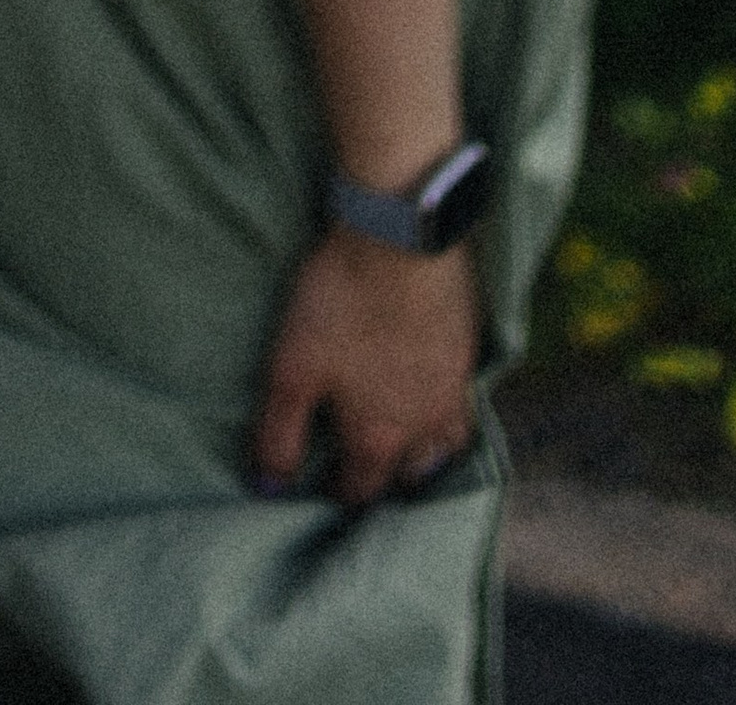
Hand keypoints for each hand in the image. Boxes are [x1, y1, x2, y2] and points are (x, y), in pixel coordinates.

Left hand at [251, 229, 478, 506]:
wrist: (401, 243)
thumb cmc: (340, 304)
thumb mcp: (292, 369)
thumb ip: (280, 433)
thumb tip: (269, 488)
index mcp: (376, 437)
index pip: (359, 488)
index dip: (338, 491)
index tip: (326, 489)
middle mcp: (421, 429)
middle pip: (406, 476)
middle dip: (386, 481)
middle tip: (368, 472)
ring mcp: (451, 394)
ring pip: (444, 451)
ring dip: (425, 459)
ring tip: (408, 452)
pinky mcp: (466, 356)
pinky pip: (467, 410)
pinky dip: (452, 422)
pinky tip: (440, 405)